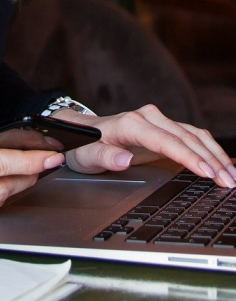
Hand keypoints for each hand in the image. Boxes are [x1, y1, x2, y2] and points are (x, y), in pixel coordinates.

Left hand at [58, 104, 235, 187]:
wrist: (81, 132)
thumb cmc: (83, 145)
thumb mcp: (85, 155)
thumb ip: (104, 156)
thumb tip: (124, 159)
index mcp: (130, 123)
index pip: (166, 141)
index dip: (189, 157)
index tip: (208, 173)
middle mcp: (147, 117)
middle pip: (186, 138)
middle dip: (211, 160)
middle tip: (229, 183)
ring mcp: (157, 120)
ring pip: (194, 135)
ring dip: (215, 155)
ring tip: (232, 177)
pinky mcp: (164, 127)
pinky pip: (192, 136)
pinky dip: (210, 149)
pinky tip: (223, 164)